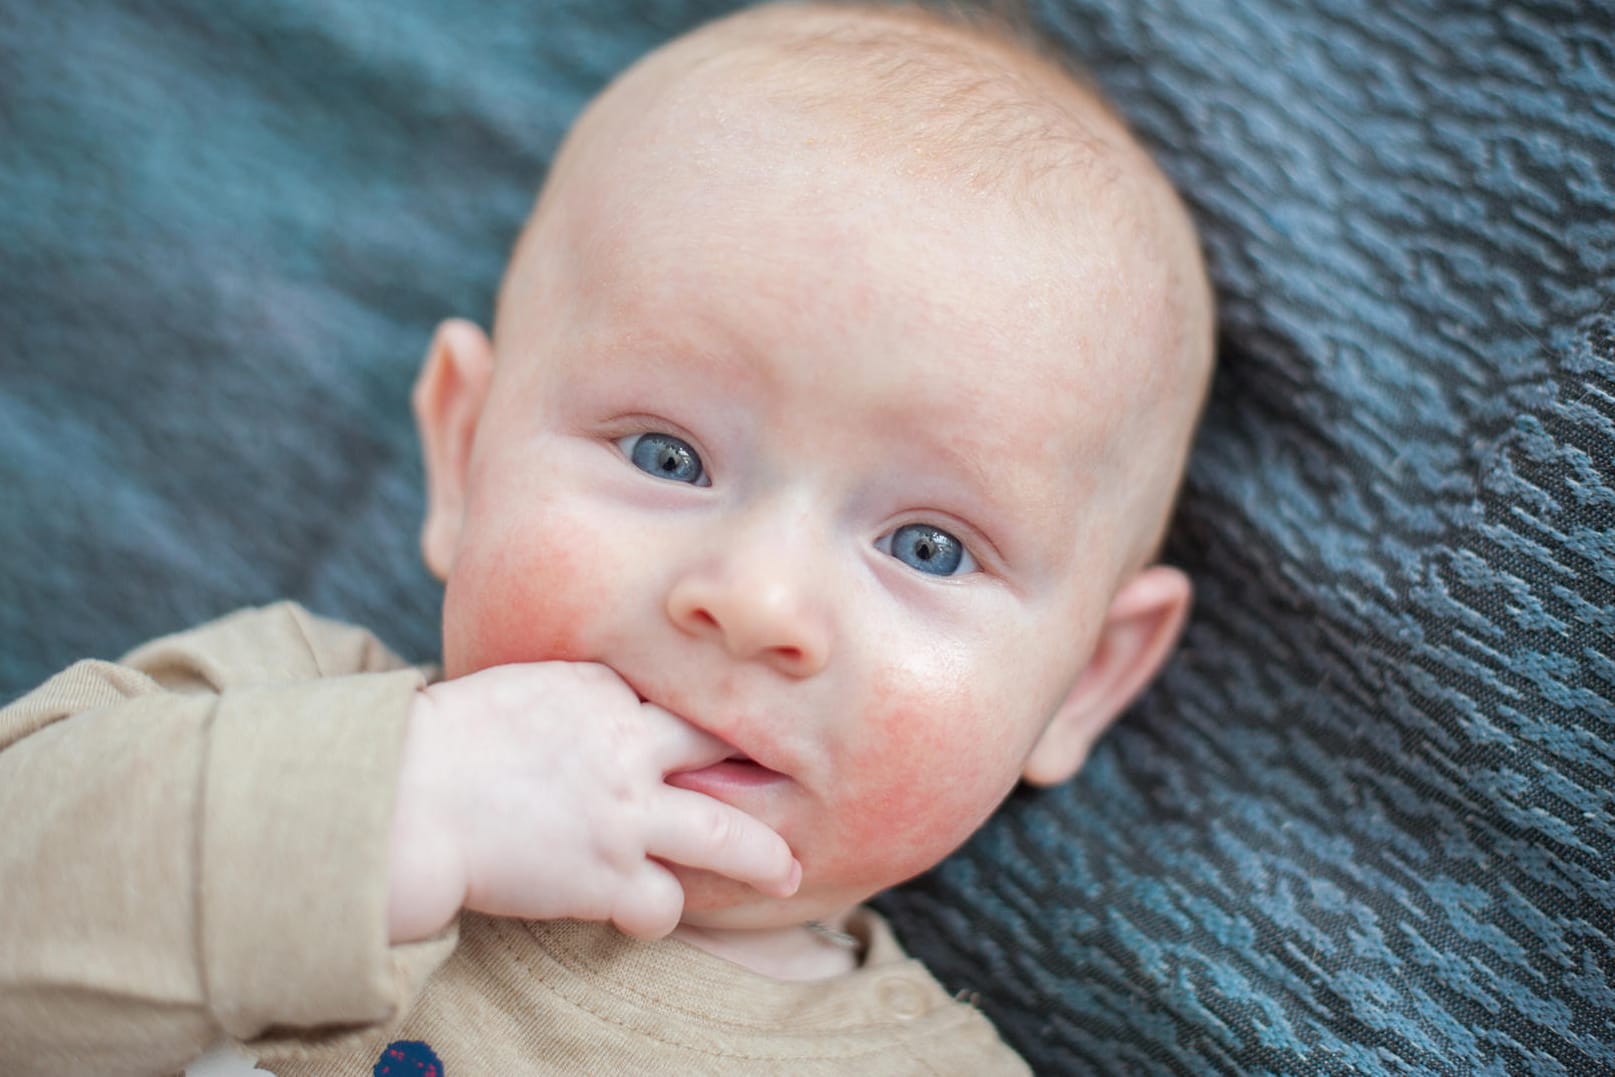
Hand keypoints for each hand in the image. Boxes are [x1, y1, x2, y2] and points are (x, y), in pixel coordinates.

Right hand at [385, 662, 798, 943]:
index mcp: (603, 687)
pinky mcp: (606, 876)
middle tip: (796, 782)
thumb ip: (572, 699)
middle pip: (724, 749)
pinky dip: (659, 912)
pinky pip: (666, 903)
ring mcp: (625, 813)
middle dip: (761, 767)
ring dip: (763, 859)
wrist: (405, 795)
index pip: (676, 700)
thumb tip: (592, 710)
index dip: (702, 721)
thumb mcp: (519, 687)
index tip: (725, 736)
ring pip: (726, 836)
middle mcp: (628, 744)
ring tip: (786, 874)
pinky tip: (646, 912)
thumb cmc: (440, 742)